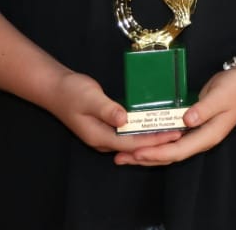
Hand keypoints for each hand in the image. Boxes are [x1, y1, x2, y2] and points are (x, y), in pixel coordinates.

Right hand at [41, 70, 180, 154]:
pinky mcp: (106, 128)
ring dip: (151, 137)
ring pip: (132, 141)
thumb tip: (124, 119)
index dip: (153, 140)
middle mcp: (102, 140)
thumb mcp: (90, 98)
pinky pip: (128, 134)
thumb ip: (107, 109)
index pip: (131, 144)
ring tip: (172, 131)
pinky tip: (155, 125)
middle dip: (157, 141)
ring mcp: (104, 135)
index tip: (172, 135)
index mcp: (99, 136)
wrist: (55, 89)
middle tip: (180, 133)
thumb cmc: (72, 92)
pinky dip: (142, 131)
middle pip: (134, 146)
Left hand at [113, 60, 235, 165]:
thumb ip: (204, 109)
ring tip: (123, 153)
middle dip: (144, 158)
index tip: (137, 153)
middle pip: (169, 155)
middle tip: (119, 158)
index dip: (157, 153)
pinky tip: (142, 138)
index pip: (178, 151)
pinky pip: (170, 138)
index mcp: (208, 135)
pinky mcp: (192, 124)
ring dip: (146, 152)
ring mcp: (196, 132)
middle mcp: (200, 138)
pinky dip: (154, 141)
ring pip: (168, 149)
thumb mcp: (221, 95)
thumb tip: (185, 121)